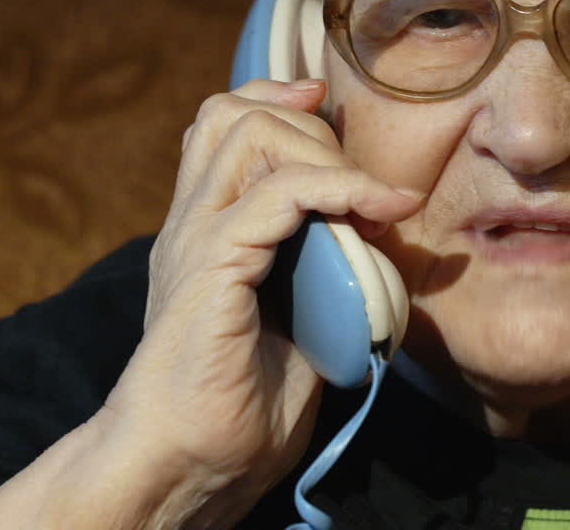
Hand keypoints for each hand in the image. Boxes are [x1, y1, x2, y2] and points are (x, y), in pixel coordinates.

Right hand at [102, 79, 420, 526]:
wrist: (187, 468)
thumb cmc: (239, 413)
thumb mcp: (296, 326)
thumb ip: (320, 275)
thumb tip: (375, 249)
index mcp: (202, 232)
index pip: (220, 127)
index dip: (276, 102)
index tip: (329, 112)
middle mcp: (190, 223)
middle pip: (231, 113)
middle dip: (311, 127)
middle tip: (359, 181)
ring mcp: (193, 238)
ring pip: (246, 132)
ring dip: (323, 151)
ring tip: (369, 197)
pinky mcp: (209, 265)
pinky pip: (277, 193)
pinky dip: (340, 188)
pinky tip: (381, 210)